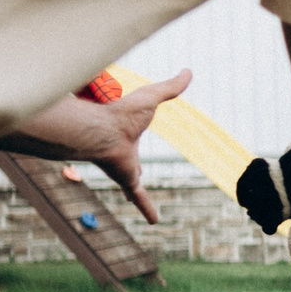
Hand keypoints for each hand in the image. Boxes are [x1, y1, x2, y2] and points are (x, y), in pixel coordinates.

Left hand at [8, 68, 190, 221]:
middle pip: (131, 163)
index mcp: (128, 138)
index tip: (132, 142)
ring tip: (138, 202)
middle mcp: (125, 155)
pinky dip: (146, 208)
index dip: (133, 143)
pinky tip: (153, 220)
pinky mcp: (127, 179)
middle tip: (135, 173)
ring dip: (134, 190)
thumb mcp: (151, 96)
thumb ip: (169, 87)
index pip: (132, 142)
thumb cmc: (121, 110)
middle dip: (132, 168)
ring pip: (132, 182)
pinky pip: (138, 196)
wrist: (102, 128)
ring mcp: (125, 169)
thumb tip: (188, 71)